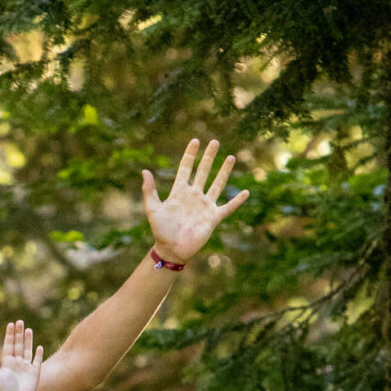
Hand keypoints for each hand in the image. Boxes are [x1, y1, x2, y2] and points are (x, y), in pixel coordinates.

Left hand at [0, 319, 42, 390]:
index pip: (9, 345)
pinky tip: (39, 347)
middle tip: (20, 322)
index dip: (10, 335)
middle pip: (18, 345)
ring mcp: (26, 367)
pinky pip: (37, 361)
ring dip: (28, 340)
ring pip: (27, 350)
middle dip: (19, 333)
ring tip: (28, 329)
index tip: (11, 324)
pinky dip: (38, 354)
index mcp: (7, 362)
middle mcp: (17, 363)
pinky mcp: (35, 373)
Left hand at [142, 139, 248, 263]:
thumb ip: (150, 191)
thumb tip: (144, 171)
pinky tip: (246, 192)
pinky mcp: (213, 218)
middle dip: (209, 157)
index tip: (195, 141)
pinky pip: (228, 207)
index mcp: (179, 191)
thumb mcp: (153, 209)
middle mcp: (194, 195)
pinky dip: (237, 201)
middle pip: (203, 171)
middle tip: (215, 142)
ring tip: (231, 157)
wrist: (171, 249)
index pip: (186, 168)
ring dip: (224, 171)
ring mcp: (205, 205)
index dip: (190, 155)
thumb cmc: (161, 231)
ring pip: (217, 184)